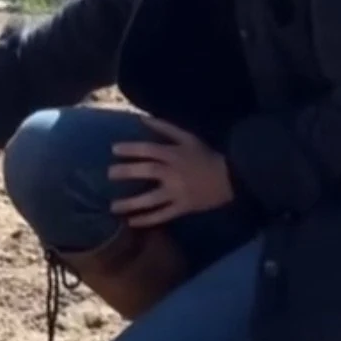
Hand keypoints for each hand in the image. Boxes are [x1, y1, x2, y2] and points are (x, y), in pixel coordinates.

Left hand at [107, 117, 233, 226]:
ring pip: (152, 198)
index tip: (114, 149)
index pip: (149, 149)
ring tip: (113, 207)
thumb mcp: (187, 137)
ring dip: (132, 203)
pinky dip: (147, 220)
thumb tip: (141, 118)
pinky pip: (163, 215)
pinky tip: (132, 222)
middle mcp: (174, 173)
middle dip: (127, 172)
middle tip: (109, 174)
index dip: (131, 148)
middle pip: (148, 171)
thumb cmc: (205, 155)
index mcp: (175, 154)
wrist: (231, 177)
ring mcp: (179, 192)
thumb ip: (165, 128)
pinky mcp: (184, 207)